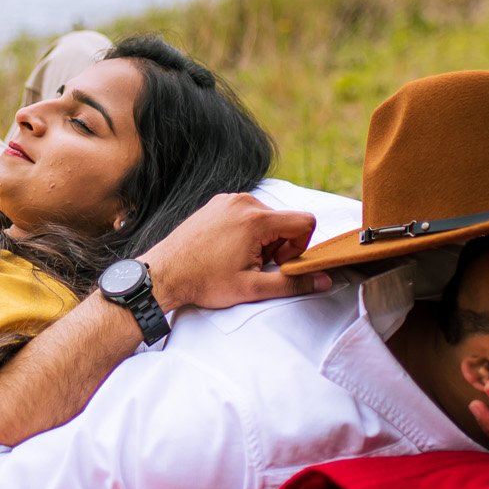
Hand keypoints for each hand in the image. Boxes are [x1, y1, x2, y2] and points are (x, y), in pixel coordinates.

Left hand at [141, 192, 331, 312]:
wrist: (164, 273)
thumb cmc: (204, 281)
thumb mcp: (252, 288)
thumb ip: (292, 283)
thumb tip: (324, 280)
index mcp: (256, 218)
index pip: (305, 222)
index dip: (299, 247)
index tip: (276, 263)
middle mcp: (244, 201)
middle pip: (285, 220)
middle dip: (278, 245)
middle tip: (254, 265)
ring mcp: (229, 200)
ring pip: (267, 217)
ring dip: (263, 239)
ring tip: (239, 259)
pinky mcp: (217, 203)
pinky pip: (247, 212)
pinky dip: (247, 231)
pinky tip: (228, 250)